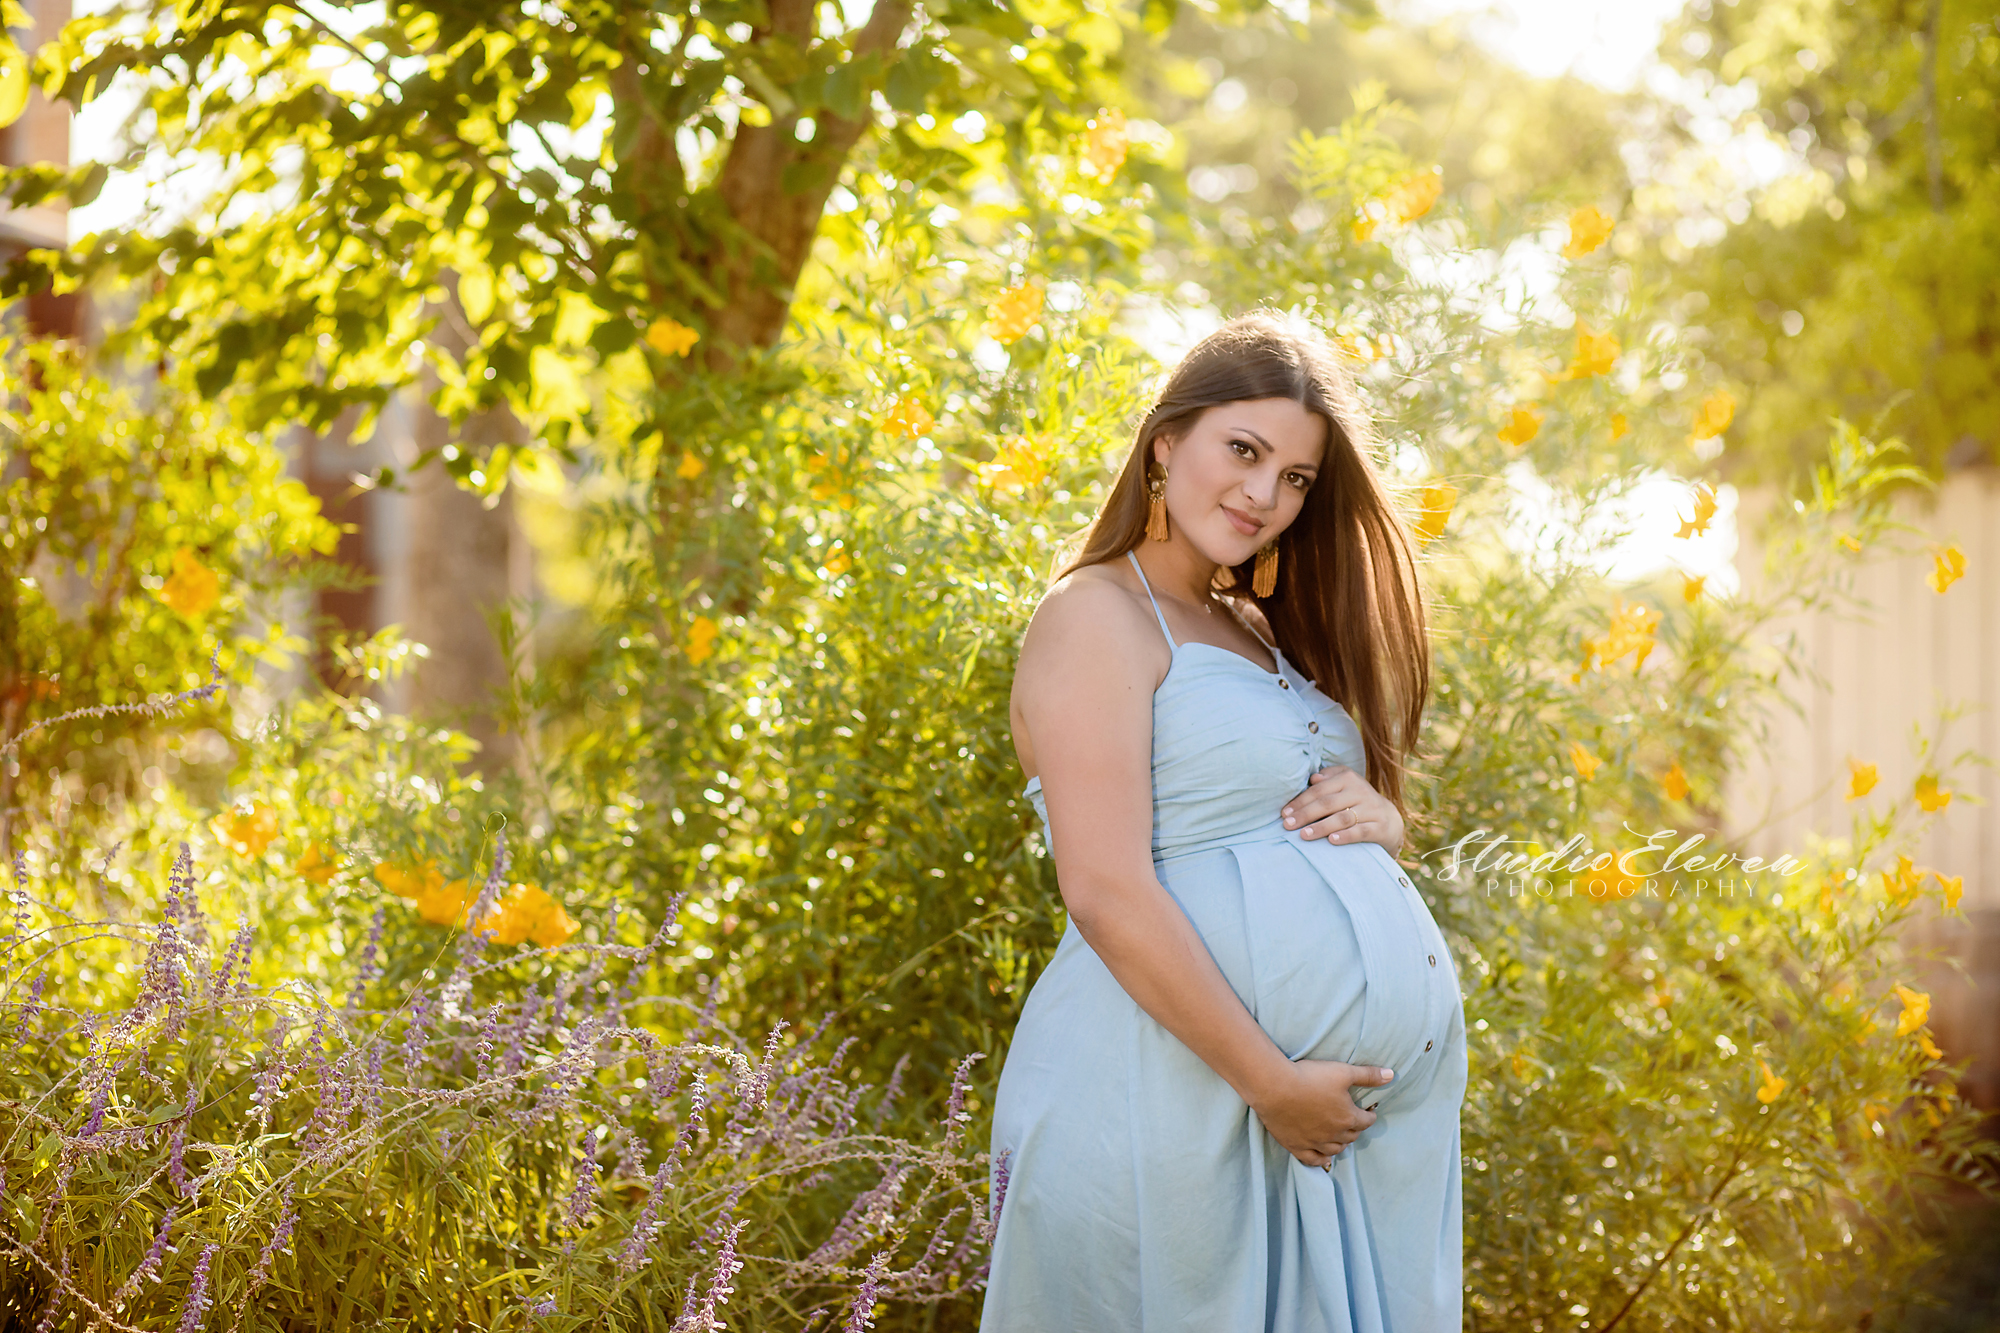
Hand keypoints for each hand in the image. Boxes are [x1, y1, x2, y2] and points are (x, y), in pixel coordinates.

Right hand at [1251, 1060, 1394, 1167]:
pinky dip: (1321, 1159)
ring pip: (1335, 1149)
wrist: (1276, 1087)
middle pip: (1351, 1136)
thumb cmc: (1310, 1077)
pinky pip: (1313, 1159)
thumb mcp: (1343, 1071)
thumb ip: (1367, 1075)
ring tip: (1341, 1137)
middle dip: (1355, 1128)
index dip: (1369, 1116)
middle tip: (1353, 1121)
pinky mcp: (1297, 1146)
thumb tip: (1391, 1075)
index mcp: (1348, 1117)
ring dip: (1341, 1143)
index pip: (1366, 1121)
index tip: (1369, 1112)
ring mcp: (1315, 1143)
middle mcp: (1335, 1134)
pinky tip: (1325, 1157)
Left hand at [1281, 766, 1402, 853]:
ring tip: (1304, 835)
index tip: (1284, 814)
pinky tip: (1332, 840)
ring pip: (1343, 818)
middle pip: (1328, 803)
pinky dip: (1346, 836)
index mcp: (1348, 778)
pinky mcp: (1380, 827)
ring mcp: (1371, 809)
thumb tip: (1313, 778)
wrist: (1388, 819)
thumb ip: (1328, 779)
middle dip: (1305, 814)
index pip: (1319, 789)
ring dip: (1321, 827)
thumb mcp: (1344, 785)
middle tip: (1287, 825)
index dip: (1300, 801)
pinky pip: (1361, 831)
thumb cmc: (1356, 801)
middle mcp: (1360, 791)